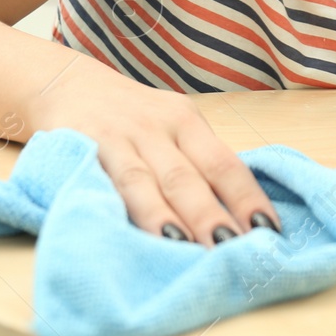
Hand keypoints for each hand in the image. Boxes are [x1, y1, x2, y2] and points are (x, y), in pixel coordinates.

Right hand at [33, 59, 281, 247]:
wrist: (66, 82)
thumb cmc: (131, 119)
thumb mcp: (169, 128)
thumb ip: (196, 164)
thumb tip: (240, 220)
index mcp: (187, 122)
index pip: (225, 163)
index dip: (247, 198)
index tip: (269, 232)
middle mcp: (157, 127)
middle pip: (188, 177)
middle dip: (210, 216)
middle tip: (232, 252)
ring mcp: (119, 136)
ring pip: (145, 181)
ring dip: (165, 218)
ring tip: (184, 250)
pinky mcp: (83, 145)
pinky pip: (103, 179)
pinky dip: (118, 206)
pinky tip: (128, 232)